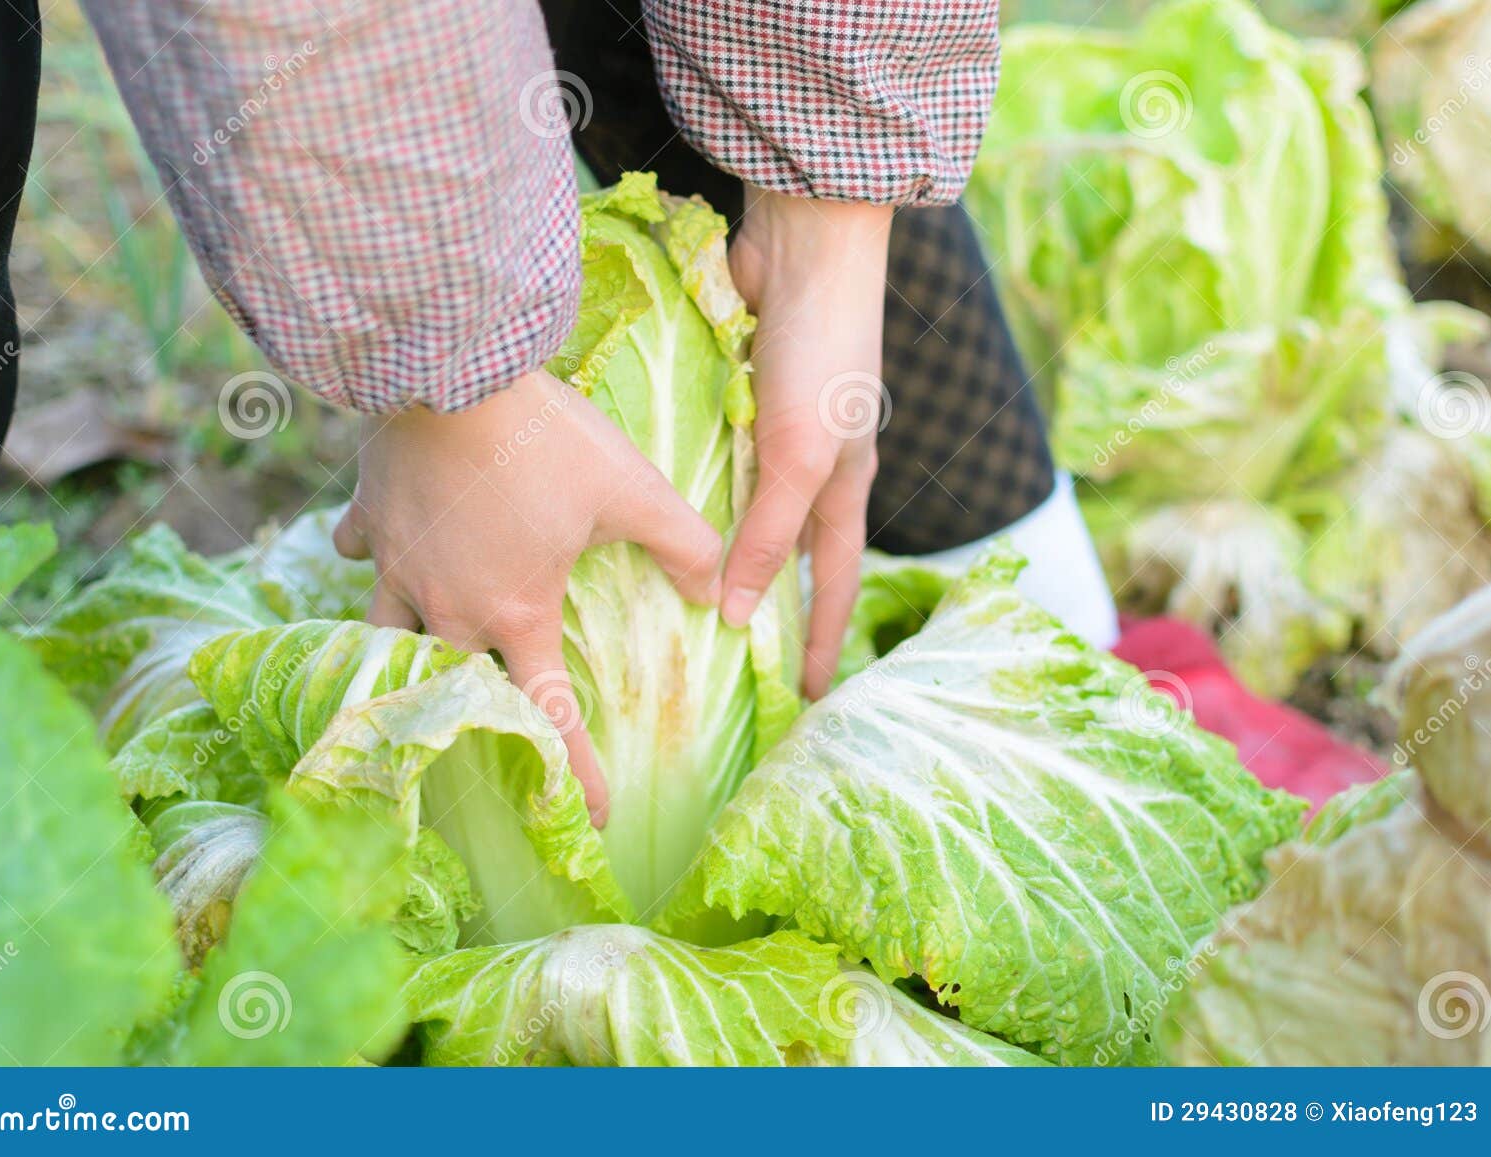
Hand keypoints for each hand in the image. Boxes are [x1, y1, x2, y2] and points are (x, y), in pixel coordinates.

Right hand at [333, 369, 723, 825]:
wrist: (452, 370)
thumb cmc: (548, 439)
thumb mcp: (635, 489)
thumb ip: (684, 545)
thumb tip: (720, 595)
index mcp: (516, 612)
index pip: (549, 712)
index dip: (574, 769)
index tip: (592, 819)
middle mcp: (449, 605)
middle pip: (455, 683)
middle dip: (474, 718)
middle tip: (488, 738)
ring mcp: (400, 564)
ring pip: (389, 632)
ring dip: (406, 652)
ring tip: (414, 664)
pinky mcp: (370, 516)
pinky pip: (361, 551)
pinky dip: (369, 557)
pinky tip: (372, 549)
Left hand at [723, 184, 892, 699]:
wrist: (803, 249)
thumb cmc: (819, 358)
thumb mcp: (801, 456)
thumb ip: (767, 534)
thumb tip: (736, 616)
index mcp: (842, 485)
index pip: (832, 583)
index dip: (821, 639)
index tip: (811, 697)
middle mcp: (808, 464)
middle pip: (781, 553)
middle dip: (762, 605)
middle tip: (729, 659)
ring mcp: (769, 430)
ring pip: (737, 509)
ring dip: (713, 549)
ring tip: (672, 597)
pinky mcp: (731, 398)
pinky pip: (705, 460)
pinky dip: (684, 491)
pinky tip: (648, 513)